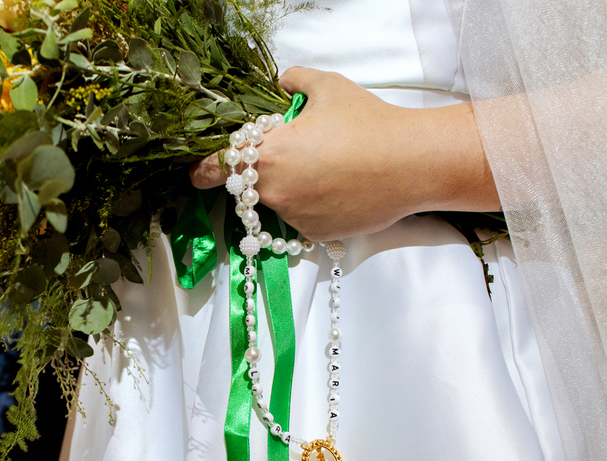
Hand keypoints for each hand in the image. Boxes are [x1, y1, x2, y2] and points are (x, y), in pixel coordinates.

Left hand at [190, 68, 498, 241]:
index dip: (202, 170)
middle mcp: (274, 192)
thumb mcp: (328, 88)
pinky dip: (313, 209)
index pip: (215, 168)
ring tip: (327, 171)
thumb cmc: (367, 123)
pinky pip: (303, 221)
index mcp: (266, 155)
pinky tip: (340, 190)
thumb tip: (284, 80)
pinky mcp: (316, 234)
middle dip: (261, 177)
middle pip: (251, 188)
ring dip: (289, 193)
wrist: (410, 163)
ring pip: (279, 205)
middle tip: (292, 160)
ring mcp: (294, 217)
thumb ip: (296, 81)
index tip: (195, 174)